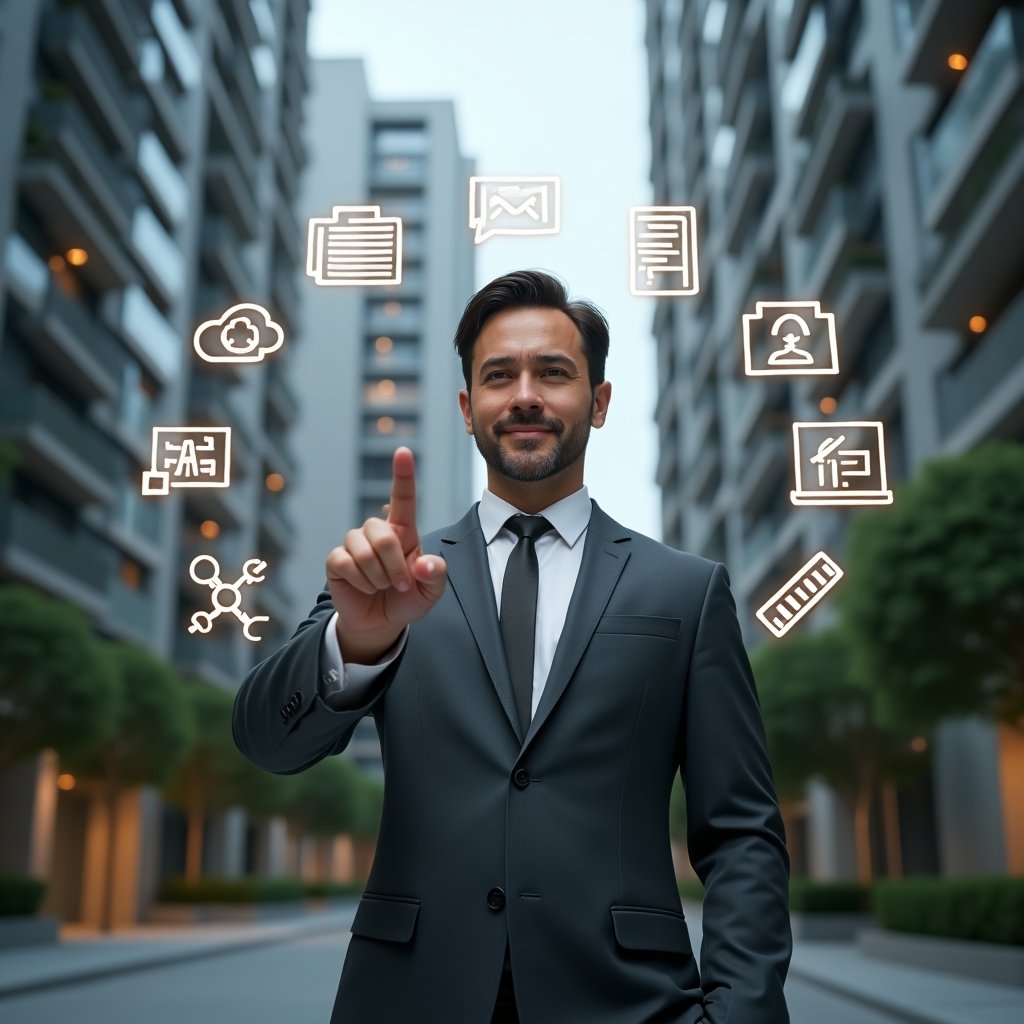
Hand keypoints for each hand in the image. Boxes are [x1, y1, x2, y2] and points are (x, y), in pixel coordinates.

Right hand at [325, 447, 447, 659]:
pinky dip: (360, 581)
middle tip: (401, 584)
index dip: (403, 475)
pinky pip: (345, 562)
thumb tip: (422, 565)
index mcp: (404, 531)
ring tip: (382, 586)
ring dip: (377, 575)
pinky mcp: (336, 560)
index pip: (403, 497)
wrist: (382, 622)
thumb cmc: (408, 598)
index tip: (403, 451)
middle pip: (382, 533)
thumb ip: (435, 575)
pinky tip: (364, 587)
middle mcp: (377, 531)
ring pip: (363, 548)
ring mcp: (354, 544)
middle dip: (394, 565)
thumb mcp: (432, 591)